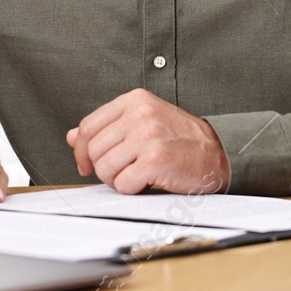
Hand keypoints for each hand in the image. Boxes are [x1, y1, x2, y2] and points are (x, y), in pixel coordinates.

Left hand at [66, 88, 229, 194]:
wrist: (218, 154)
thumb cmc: (180, 140)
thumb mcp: (143, 122)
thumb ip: (109, 127)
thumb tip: (72, 137)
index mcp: (135, 100)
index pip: (88, 126)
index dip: (81, 150)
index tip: (86, 163)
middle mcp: (140, 114)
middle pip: (94, 149)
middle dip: (102, 168)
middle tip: (122, 172)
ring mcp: (148, 136)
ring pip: (105, 168)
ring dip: (117, 180)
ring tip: (136, 175)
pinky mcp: (155, 160)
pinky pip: (123, 184)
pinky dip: (131, 189)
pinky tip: (147, 181)